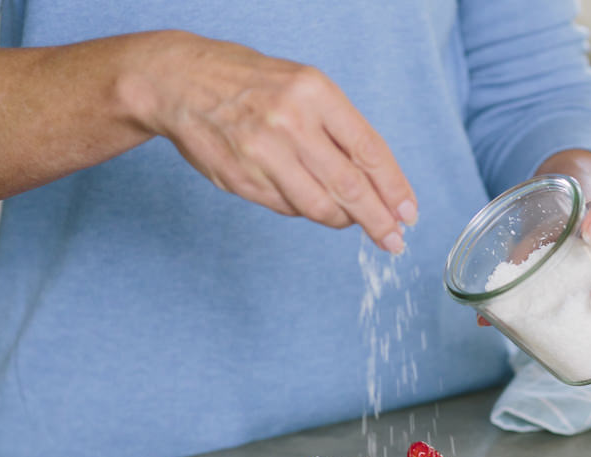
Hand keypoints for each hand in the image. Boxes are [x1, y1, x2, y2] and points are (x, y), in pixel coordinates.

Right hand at [127, 32, 416, 251]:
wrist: (181, 82)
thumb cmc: (254, 85)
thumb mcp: (305, 87)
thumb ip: (341, 131)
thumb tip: (381, 185)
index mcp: (315, 93)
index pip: (369, 150)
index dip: (394, 188)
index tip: (408, 214)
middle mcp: (290, 122)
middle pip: (350, 186)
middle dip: (378, 220)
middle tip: (394, 240)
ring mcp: (262, 153)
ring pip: (318, 205)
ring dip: (341, 219)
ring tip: (349, 219)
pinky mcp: (241, 178)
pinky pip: (287, 207)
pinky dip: (303, 208)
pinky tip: (304, 196)